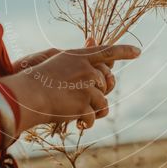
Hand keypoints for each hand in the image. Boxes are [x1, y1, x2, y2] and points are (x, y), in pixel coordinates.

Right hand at [0, 44, 140, 131]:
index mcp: (79, 56)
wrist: (28, 95)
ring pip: (103, 102)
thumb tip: (93, 43)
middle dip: (98, 94)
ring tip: (82, 115)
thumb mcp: (59, 62)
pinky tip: (78, 123)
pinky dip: (87, 122)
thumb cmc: (39, 80)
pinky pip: (93, 116)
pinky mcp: (84, 103)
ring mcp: (86, 86)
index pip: (107, 51)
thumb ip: (79, 58)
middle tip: (84, 100)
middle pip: (105, 83)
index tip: (138, 52)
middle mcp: (86, 68)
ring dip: (94, 111)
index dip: (124, 51)